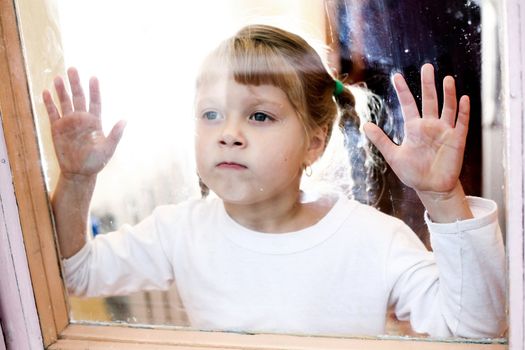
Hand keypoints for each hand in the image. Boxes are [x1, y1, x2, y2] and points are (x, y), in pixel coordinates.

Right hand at [43, 68, 125, 180]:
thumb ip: (116, 134)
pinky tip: (46, 92)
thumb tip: (125, 120)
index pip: (95, 102)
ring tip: (58, 77)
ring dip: (62, 91)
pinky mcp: (57, 129)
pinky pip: (52, 113)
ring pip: (65, 102)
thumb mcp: (108, 149)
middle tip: (73, 69)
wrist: (79, 172)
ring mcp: (69, 123)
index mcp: (95, 122)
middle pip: (79, 97)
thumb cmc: (96, 162)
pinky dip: (49, 103)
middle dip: (76, 84)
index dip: (94, 90)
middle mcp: (82, 119)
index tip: (94, 77)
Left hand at [364, 64, 471, 221]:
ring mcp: (445, 131)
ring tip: (447, 79)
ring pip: (447, 108)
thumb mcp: (393, 156)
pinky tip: (463, 98)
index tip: (396, 76)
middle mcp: (430, 125)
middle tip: (427, 67)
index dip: (403, 91)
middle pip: (430, 100)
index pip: (408, 105)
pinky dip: (463, 111)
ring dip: (448, 94)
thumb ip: (381, 140)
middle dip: (428, 84)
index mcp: (414, 128)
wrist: (431, 188)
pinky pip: (462, 123)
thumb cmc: (413, 172)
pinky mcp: (457, 140)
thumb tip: (365, 125)